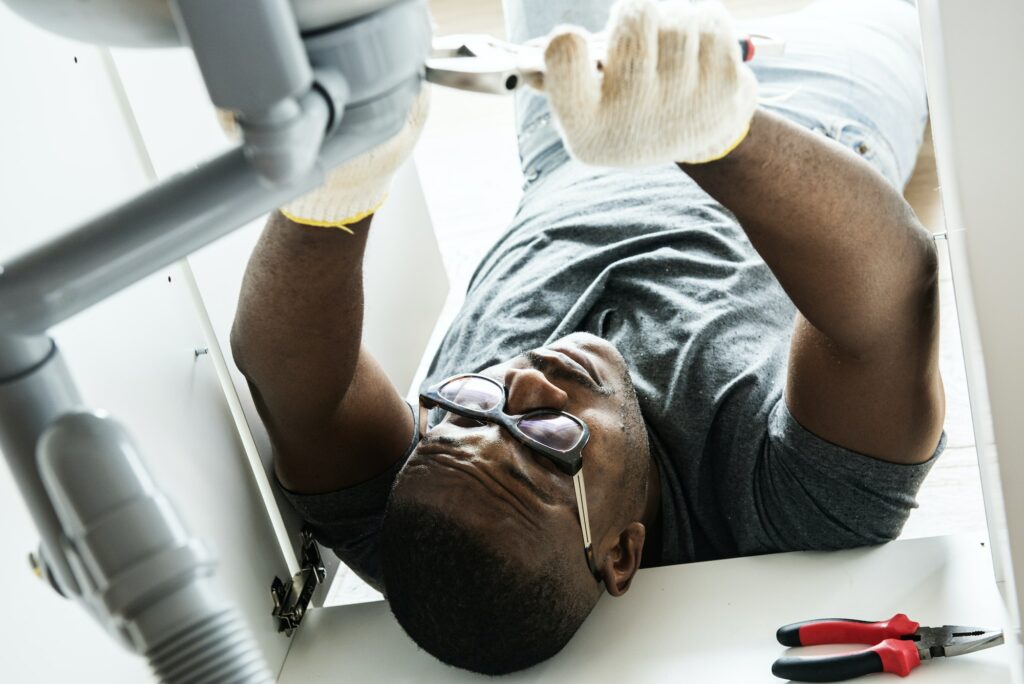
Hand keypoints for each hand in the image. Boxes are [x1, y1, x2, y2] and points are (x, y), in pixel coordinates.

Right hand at [538, 0, 756, 166]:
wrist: (697, 135)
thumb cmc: (628, 107)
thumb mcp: (587, 107)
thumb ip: (557, 78)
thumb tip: (528, 59)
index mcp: (586, 125)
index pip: (564, 63)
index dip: (566, 43)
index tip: (570, 39)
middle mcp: (633, 118)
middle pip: (634, 20)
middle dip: (636, 12)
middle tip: (635, 25)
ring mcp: (684, 104)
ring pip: (677, 18)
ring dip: (672, 16)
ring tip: (668, 41)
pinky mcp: (724, 87)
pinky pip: (711, 20)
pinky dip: (704, 21)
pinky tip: (697, 47)